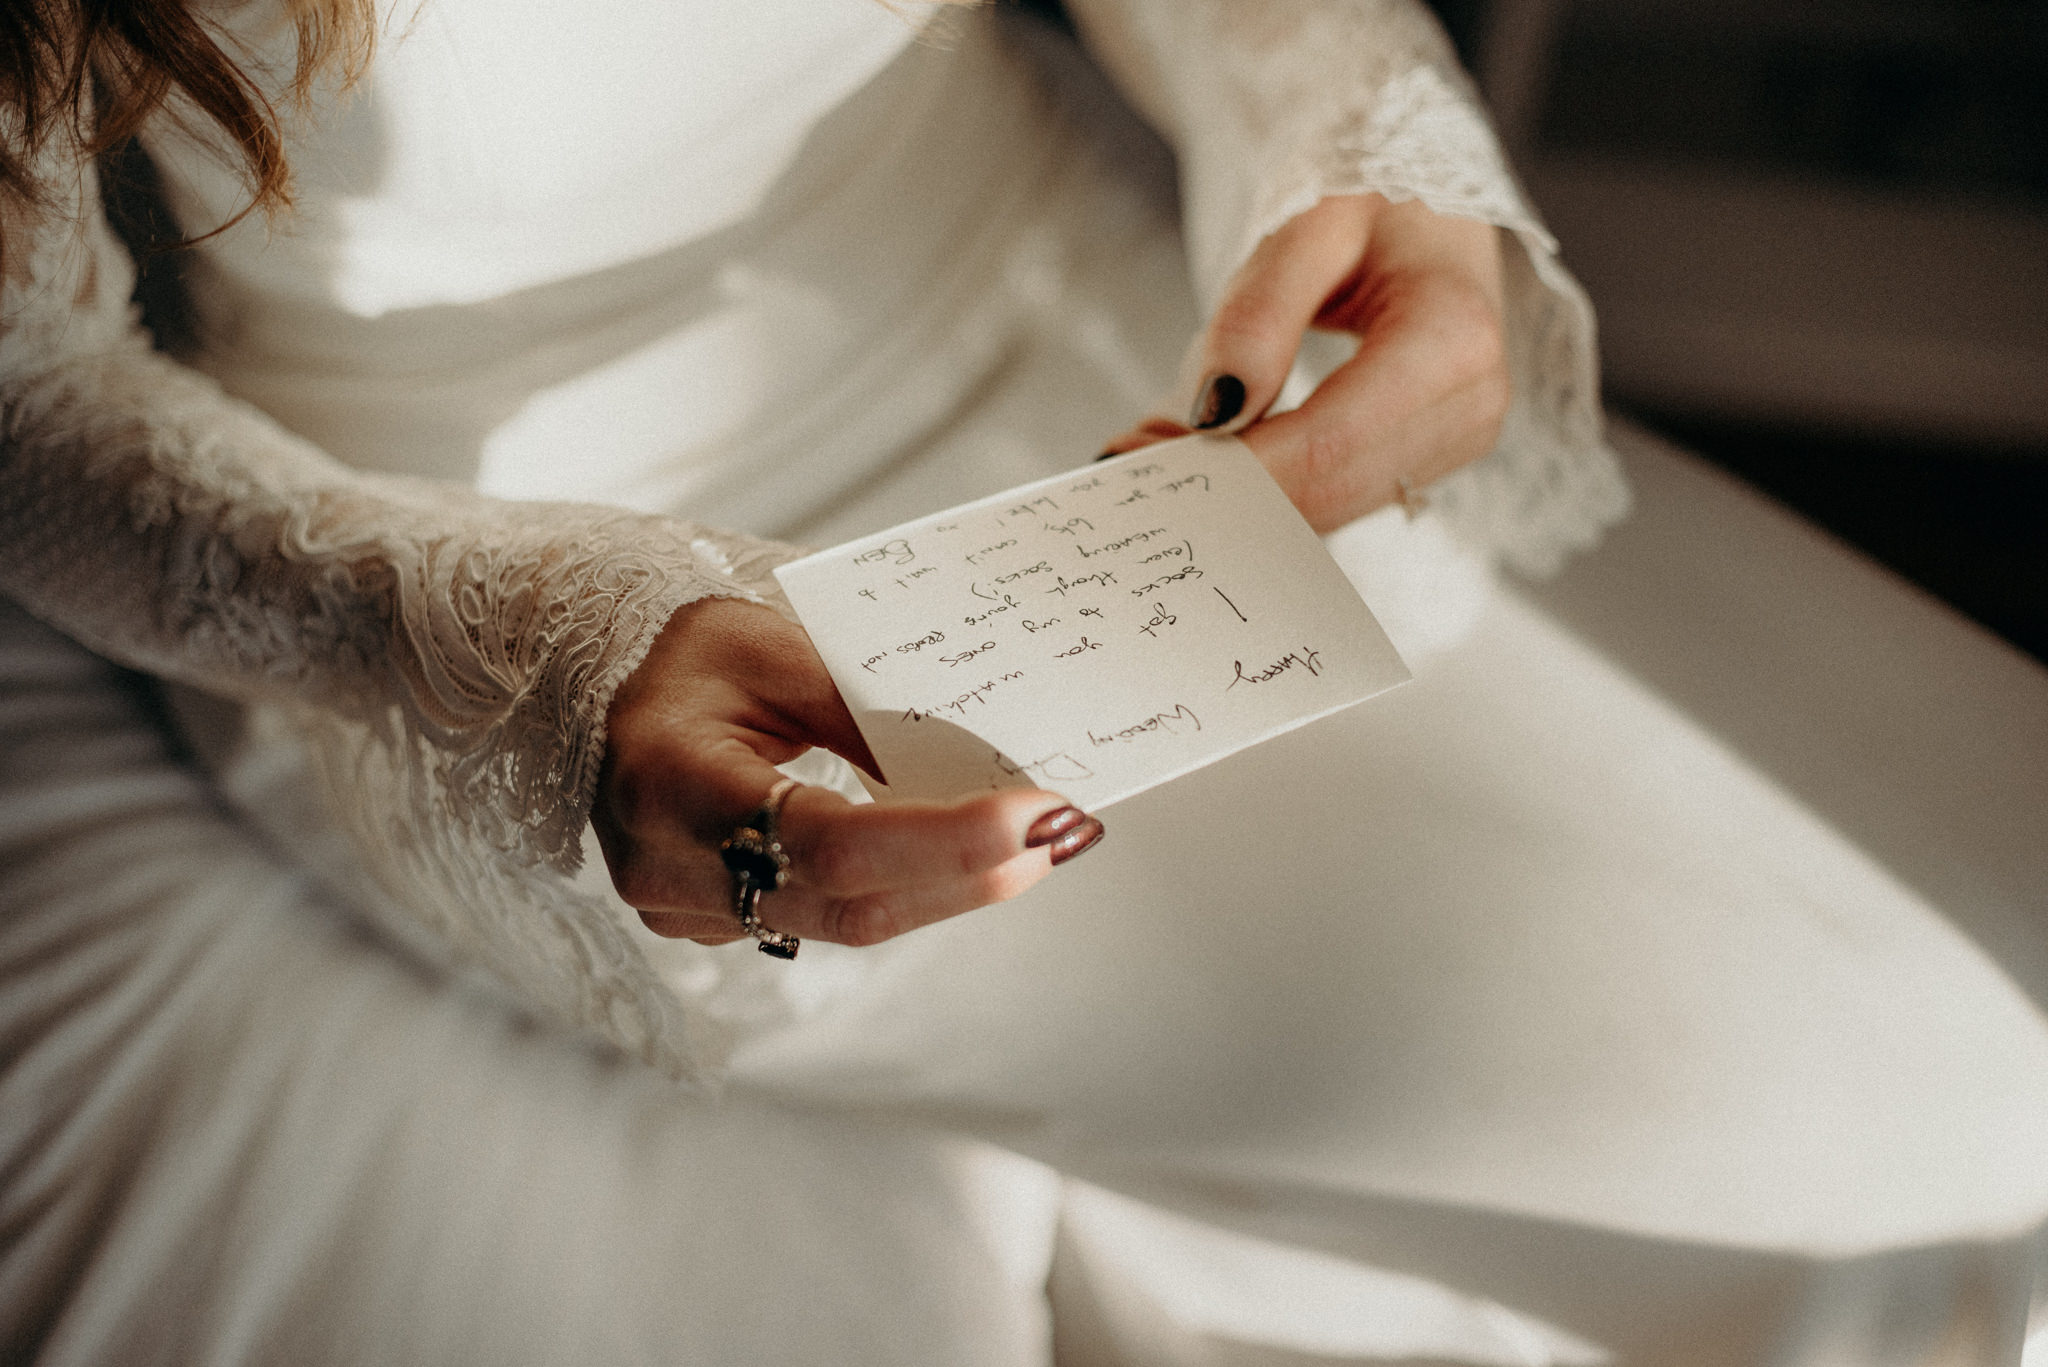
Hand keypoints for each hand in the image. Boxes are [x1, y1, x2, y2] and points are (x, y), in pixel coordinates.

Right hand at [593, 597, 1101, 946]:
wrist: (604, 695)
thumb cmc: (681, 655)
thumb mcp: (771, 650)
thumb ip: (861, 712)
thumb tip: (972, 769)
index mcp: (669, 784)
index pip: (825, 841)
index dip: (941, 841)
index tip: (1032, 815)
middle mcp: (669, 870)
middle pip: (852, 901)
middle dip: (971, 872)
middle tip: (1062, 831)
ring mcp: (689, 910)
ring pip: (848, 920)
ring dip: (952, 886)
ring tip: (1038, 843)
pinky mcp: (718, 920)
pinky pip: (828, 915)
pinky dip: (906, 885)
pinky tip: (967, 857)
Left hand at [1101, 194, 1509, 532]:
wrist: (1414, 192)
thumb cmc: (1363, 188)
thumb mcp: (1306, 222)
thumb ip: (1257, 313)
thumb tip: (1213, 411)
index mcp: (1455, 340)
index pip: (1328, 444)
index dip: (1230, 469)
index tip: (1135, 462)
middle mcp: (1471, 406)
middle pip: (1326, 492)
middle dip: (1221, 487)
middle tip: (1122, 459)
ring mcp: (1453, 442)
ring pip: (1325, 510)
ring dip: (1233, 495)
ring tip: (1152, 448)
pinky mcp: (1422, 459)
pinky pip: (1330, 498)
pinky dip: (1262, 486)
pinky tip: (1202, 453)